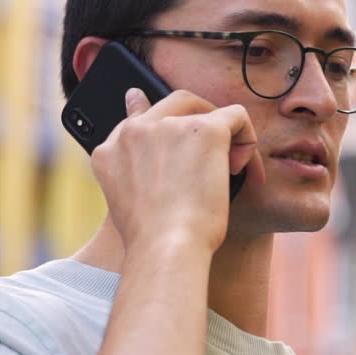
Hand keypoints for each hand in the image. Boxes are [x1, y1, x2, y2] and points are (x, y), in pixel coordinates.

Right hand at [90, 88, 265, 255]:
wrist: (166, 250)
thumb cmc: (151, 240)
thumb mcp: (128, 203)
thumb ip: (133, 171)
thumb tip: (148, 145)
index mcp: (109, 150)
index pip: (137, 118)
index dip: (165, 132)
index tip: (179, 146)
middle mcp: (133, 131)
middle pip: (174, 105)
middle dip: (197, 124)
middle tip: (212, 157)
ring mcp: (167, 126)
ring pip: (204, 110)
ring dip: (221, 137)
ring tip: (228, 170)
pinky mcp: (204, 130)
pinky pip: (235, 116)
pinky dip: (246, 138)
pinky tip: (244, 167)